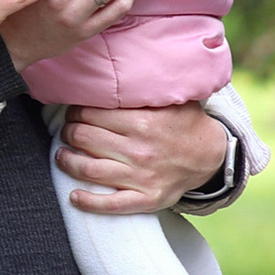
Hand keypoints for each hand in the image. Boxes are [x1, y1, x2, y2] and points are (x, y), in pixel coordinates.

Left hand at [55, 102, 231, 215]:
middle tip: (68, 131)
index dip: (76, 112)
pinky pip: (111, 204)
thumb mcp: (170, 99)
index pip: (92, 114)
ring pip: (90, 170)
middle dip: (69, 133)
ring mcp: (142, 177)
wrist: (212, 157)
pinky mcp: (147, 199)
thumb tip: (116, 70)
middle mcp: (139, 150)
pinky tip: (74, 196)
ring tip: (62, 156)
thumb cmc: (186, 124)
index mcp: (143, 122)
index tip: (74, 112)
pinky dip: (88, 202)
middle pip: (85, 139)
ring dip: (68, 162)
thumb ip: (144, 87)